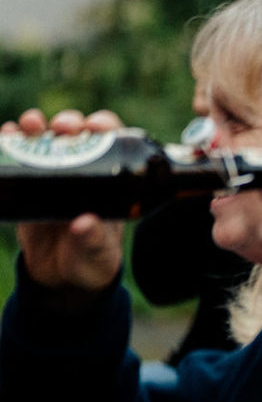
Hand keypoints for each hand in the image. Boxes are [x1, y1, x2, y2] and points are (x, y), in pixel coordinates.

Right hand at [6, 109, 126, 302]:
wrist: (60, 279)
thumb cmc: (91, 262)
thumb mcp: (97, 253)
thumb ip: (93, 240)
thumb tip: (83, 224)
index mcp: (109, 181)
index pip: (112, 142)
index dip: (104, 126)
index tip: (95, 126)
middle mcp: (83, 171)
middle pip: (77, 134)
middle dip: (69, 122)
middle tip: (62, 128)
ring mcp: (53, 176)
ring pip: (45, 140)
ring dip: (36, 126)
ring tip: (28, 125)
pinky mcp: (28, 187)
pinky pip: (18, 159)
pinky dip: (10, 143)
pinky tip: (4, 135)